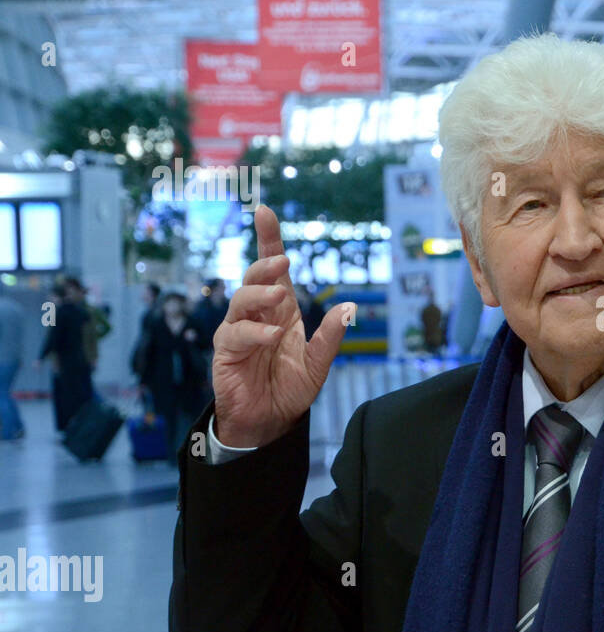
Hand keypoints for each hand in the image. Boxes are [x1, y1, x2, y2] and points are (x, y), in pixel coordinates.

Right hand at [211, 205, 354, 447]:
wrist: (269, 420)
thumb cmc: (290, 387)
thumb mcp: (318, 363)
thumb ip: (331, 337)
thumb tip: (350, 307)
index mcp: (280, 310)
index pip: (272, 269)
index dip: (269, 240)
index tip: (265, 211)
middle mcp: (257, 315)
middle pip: (254, 278)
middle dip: (265, 264)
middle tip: (283, 261)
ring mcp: (238, 331)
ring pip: (241, 301)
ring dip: (259, 295)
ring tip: (280, 296)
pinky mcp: (226, 351)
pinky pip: (236, 335)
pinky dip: (255, 333)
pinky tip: (272, 336)